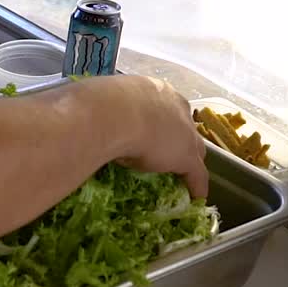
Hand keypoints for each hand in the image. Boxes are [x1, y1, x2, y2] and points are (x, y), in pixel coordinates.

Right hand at [101, 75, 208, 197]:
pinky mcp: (188, 156)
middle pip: (184, 126)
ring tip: (180, 175)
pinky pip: (196, 173)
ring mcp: (184, 130)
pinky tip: (194, 197)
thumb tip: (91, 125)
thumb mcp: (102, 104)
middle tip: (165, 152)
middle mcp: (174, 104)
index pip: (163, 107)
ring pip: (194, 147)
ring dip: (188, 159)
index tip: (150, 131)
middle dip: (178, 137)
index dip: (159, 121)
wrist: (111, 114)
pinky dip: (195, 185)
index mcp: (153, 89)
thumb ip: (105, 114)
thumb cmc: (99, 105)